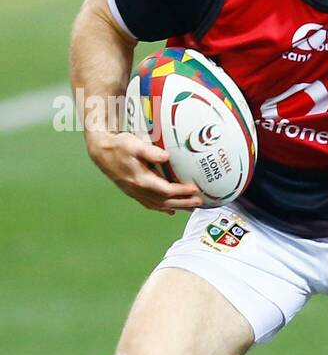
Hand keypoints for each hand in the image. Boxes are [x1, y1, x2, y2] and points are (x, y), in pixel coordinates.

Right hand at [86, 131, 201, 213]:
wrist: (100, 151)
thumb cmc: (118, 146)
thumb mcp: (134, 144)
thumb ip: (150, 152)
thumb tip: (166, 156)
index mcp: (141, 180)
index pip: (166, 190)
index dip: (181, 192)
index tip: (194, 189)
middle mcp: (138, 190)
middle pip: (165, 201)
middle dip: (184, 202)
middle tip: (200, 202)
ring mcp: (135, 193)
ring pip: (159, 205)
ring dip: (176, 207)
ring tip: (191, 208)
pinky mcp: (132, 192)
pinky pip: (150, 204)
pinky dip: (162, 208)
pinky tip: (171, 210)